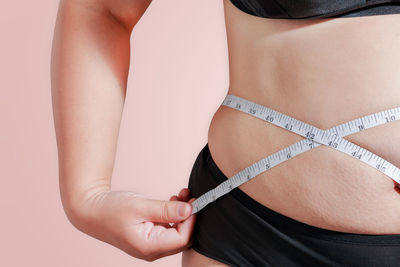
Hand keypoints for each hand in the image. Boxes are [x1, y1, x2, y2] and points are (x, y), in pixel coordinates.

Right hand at [73, 188, 196, 261]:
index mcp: (148, 247)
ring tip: (181, 194)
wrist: (90, 210)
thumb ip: (166, 210)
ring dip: (181, 214)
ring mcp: (150, 245)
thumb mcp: (141, 206)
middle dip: (188, 216)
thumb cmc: (111, 209)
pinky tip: (172, 200)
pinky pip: (168, 229)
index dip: (191, 220)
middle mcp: (151, 250)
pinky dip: (173, 215)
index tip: (195, 202)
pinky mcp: (148, 237)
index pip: (182, 238)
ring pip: (176, 232)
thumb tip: (188, 210)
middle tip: (190, 196)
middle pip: (182, 238)